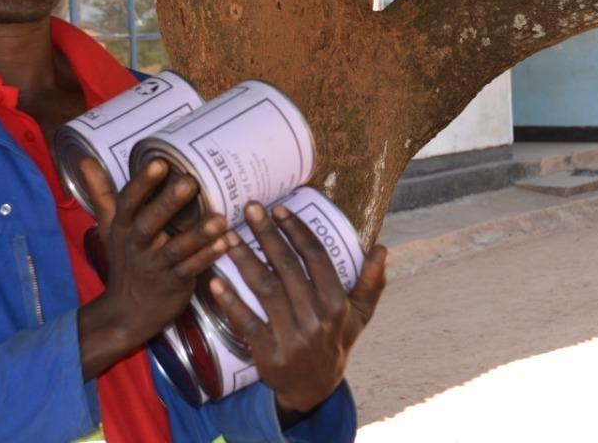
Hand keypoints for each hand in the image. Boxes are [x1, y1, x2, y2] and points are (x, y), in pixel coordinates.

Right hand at [76, 157, 227, 378]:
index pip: (128, 202)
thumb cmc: (123, 260)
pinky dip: (207, 257)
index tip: (160, 162)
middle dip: (168, 203)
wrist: (125, 313)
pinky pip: (190, 270)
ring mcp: (154, 267)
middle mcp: (136, 246)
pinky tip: (225, 243)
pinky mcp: (173, 284)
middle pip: (150, 223)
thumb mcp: (108, 227)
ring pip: (175, 249)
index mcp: (122, 228)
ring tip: (219, 218)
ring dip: (198, 234)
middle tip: (190, 181)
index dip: (142, 183)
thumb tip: (86, 158)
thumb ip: (102, 193)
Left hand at [208, 201, 386, 414]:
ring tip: (228, 236)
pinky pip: (247, 322)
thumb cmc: (336, 341)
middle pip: (288, 268)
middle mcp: (317, 318)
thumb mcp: (359, 315)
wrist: (315, 389)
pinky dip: (230, 301)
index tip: (278, 209)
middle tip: (250, 208)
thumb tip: (382, 249)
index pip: (316, 258)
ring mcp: (292, 337)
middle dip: (267, 235)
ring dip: (245, 260)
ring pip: (266, 290)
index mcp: (337, 303)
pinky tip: (215, 281)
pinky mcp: (269, 354)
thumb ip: (370, 282)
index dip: (297, 231)